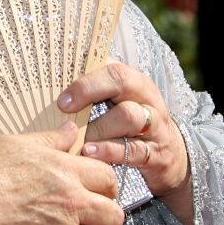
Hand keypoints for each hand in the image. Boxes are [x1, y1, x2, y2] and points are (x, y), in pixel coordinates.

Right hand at [0, 122, 124, 224]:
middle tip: (93, 217)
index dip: (106, 185)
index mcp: (65, 172)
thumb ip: (49, 141)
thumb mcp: (14, 144)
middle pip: (114, 217)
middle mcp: (70, 204)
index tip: (97, 188)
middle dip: (108, 218)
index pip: (110, 179)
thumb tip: (71, 131)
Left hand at [58, 63, 192, 224]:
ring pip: (128, 116)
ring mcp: (154, 124)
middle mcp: (146, 97)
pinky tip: (91, 154)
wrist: (171, 157)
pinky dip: (110, 152)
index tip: (62, 97)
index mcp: (133, 80)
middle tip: (65, 108)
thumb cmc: (130, 124)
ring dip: (98, 127)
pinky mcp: (156, 153)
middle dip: (89, 91)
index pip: (111, 67)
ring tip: (79, 139)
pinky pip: (134, 149)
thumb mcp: (116, 103)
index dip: (84, 78)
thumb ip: (91, 91)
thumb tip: (52, 77)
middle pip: (122, 81)